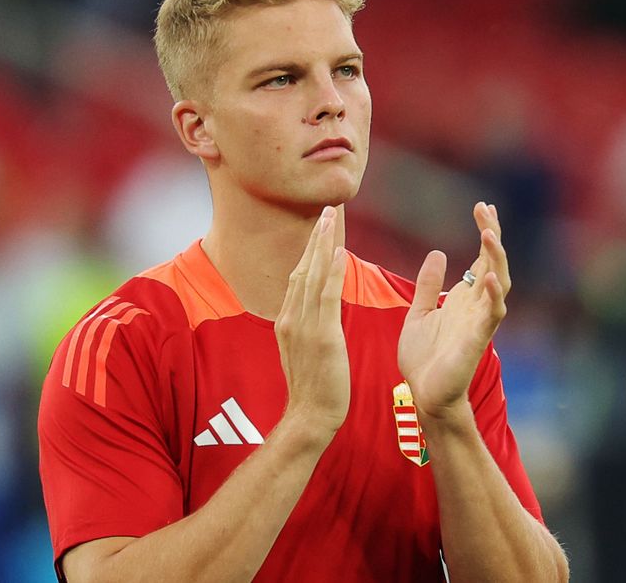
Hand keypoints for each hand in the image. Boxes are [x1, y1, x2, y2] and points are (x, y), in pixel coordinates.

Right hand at [275, 206, 349, 434]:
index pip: (299, 276)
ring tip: (330, 217)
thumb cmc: (313, 388)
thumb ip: (308, 326)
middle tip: (326, 209)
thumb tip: (318, 309)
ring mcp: (304, 326)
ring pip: (312, 275)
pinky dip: (331, 271)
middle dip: (314, 237)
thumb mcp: (305, 351)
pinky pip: (325, 296)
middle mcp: (291, 318)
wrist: (310, 416)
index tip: (320, 227)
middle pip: (302, 268)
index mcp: (288, 321)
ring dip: (322, 244)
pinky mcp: (321, 335)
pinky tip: (338, 250)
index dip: (310, 250)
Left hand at [397, 202, 509, 419]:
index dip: (486, 233)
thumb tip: (438, 254)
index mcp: (464, 299)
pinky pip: (491, 315)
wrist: (424, 394)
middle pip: (493, 263)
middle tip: (485, 209)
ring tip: (488, 234)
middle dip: (492, 235)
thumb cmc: (424, 358)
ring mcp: (479, 322)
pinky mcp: (476, 340)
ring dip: (496, 259)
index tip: (482, 207)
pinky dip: (492, 296)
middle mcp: (476, 306)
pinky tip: (488, 277)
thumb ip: (428, 285)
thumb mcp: (419, 312)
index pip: (481, 258)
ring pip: (499, 284)